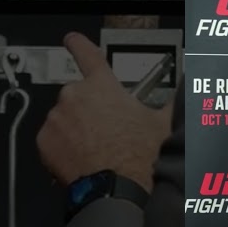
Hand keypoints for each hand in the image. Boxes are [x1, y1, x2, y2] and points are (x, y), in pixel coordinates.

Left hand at [36, 33, 170, 190]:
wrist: (116, 187)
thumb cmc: (137, 155)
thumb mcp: (160, 124)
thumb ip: (169, 103)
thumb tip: (184, 95)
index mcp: (102, 86)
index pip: (87, 55)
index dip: (78, 45)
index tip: (71, 39)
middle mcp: (75, 96)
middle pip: (77, 96)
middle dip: (87, 110)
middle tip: (104, 131)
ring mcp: (57, 117)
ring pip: (64, 119)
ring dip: (75, 129)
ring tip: (94, 149)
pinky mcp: (44, 140)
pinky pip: (51, 139)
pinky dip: (62, 146)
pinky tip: (80, 157)